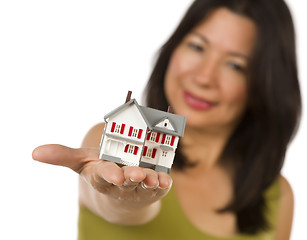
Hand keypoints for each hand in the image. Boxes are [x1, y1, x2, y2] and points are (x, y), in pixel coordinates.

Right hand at [32, 144, 171, 207]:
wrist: (122, 187)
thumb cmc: (102, 171)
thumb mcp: (83, 162)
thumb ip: (63, 156)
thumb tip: (35, 152)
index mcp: (102, 176)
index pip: (104, 176)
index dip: (109, 175)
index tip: (115, 174)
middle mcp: (120, 184)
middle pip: (126, 181)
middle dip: (131, 178)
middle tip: (136, 173)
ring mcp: (138, 187)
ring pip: (144, 185)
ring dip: (149, 182)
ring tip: (153, 177)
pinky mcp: (153, 187)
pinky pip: (159, 187)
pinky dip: (163, 184)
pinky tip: (166, 181)